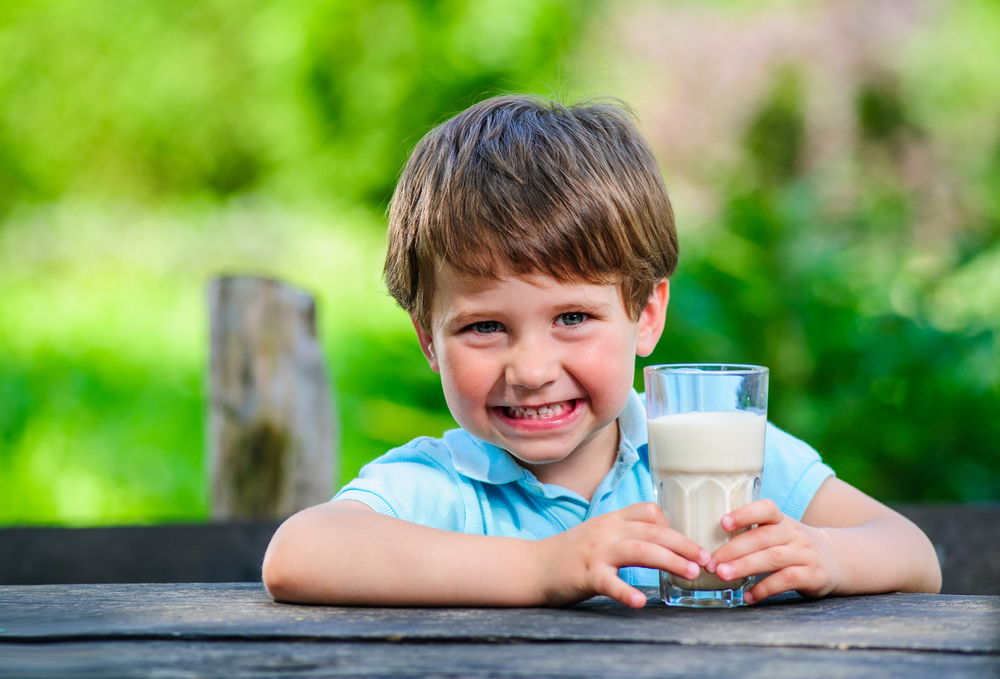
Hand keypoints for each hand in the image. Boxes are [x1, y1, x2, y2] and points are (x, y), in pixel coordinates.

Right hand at [536, 502, 709, 607]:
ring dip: (670, 560)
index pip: (649, 511)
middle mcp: (607, 531)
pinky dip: (625, 591)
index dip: (674, 526)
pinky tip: (640, 601)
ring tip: (691, 573)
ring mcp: (596, 552)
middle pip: (653, 531)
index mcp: (611, 519)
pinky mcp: (584, 574)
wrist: (534, 567)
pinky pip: (609, 582)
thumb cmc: (571, 553)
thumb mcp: (600, 533)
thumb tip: (662, 541)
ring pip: (640, 550)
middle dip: (684, 544)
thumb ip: (626, 533)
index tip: (692, 545)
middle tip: (707, 560)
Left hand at [707, 499, 842, 603]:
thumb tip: (709, 544)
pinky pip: (786, 580)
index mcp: (782, 520)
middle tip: (712, 562)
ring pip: (773, 558)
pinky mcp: (813, 575)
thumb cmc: (794, 546)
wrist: (837, 560)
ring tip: (723, 575)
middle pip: (762, 538)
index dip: (745, 513)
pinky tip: (748, 596)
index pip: (766, 509)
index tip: (723, 522)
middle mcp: (794, 534)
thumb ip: (753, 534)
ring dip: (745, 567)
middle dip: (734, 549)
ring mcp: (805, 554)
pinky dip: (765, 589)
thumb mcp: (779, 533)